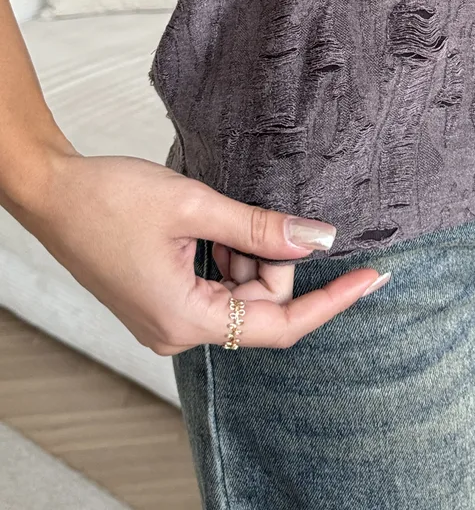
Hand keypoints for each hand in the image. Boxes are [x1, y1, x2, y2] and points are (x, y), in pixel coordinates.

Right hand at [16, 151, 387, 353]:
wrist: (54, 193)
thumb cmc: (110, 198)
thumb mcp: (197, 207)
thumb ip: (260, 228)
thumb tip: (317, 238)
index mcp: (185, 320)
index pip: (279, 326)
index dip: (330, 301)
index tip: (371, 279)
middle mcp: (177, 332)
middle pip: (260, 305)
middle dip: (272, 258)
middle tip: (253, 214)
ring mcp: (169, 319)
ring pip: (241, 292)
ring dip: (246, 252)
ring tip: (216, 215)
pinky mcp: (164, 300)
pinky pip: (218, 285)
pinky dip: (227, 254)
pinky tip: (209, 225)